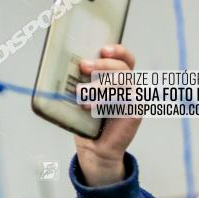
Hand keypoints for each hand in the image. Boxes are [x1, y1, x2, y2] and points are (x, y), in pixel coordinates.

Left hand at [75, 44, 140, 186]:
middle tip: (84, 66)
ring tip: (80, 94)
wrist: (94, 147)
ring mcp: (134, 99)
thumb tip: (63, 66)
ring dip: (100, 85)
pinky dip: (105, 101)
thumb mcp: (83, 96)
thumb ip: (81, 81)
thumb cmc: (87, 119)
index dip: (118, 51)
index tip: (103, 50)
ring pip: (122, 82)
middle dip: (102, 65)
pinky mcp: (135, 112)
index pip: (125, 59)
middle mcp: (130, 86)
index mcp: (119, 79)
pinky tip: (90, 107)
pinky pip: (124, 100)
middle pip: (122, 68)